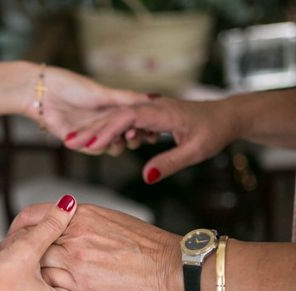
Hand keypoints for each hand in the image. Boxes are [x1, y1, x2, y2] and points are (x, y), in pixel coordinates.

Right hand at [0, 195, 79, 290]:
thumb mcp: (26, 249)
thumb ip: (49, 226)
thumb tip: (67, 207)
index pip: (68, 268)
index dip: (49, 252)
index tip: (31, 252)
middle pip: (51, 275)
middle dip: (35, 260)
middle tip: (18, 257)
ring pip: (35, 283)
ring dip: (23, 268)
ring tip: (8, 267)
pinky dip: (15, 282)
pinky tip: (1, 278)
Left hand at [0, 203, 187, 290]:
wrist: (169, 267)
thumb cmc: (149, 246)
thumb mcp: (114, 222)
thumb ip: (86, 223)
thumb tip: (70, 226)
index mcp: (84, 212)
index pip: (37, 214)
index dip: (20, 226)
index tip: (14, 235)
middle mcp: (76, 231)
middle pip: (30, 238)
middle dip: (13, 249)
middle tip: (1, 258)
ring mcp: (77, 256)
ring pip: (36, 261)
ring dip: (25, 270)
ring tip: (16, 277)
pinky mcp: (81, 280)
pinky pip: (51, 281)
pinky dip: (44, 285)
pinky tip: (40, 290)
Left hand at [21, 64, 148, 155]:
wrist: (43, 92)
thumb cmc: (71, 86)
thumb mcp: (105, 93)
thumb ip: (129, 99)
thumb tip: (155, 98)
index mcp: (113, 111)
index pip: (135, 124)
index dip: (145, 129)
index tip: (154, 131)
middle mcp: (104, 124)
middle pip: (126, 139)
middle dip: (133, 139)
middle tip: (135, 136)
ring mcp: (91, 134)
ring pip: (111, 148)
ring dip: (116, 144)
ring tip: (119, 140)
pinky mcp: (77, 142)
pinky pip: (92, 150)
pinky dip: (98, 146)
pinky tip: (100, 142)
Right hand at [64, 96, 239, 182]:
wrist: (226, 116)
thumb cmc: (214, 131)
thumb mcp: (196, 151)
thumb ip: (170, 163)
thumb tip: (145, 177)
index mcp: (162, 112)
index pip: (128, 117)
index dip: (108, 129)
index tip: (90, 143)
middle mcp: (153, 106)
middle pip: (117, 115)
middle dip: (92, 128)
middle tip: (69, 141)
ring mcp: (151, 109)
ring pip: (118, 117)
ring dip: (97, 128)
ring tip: (74, 141)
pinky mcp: (151, 115)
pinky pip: (125, 120)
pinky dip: (110, 129)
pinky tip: (97, 140)